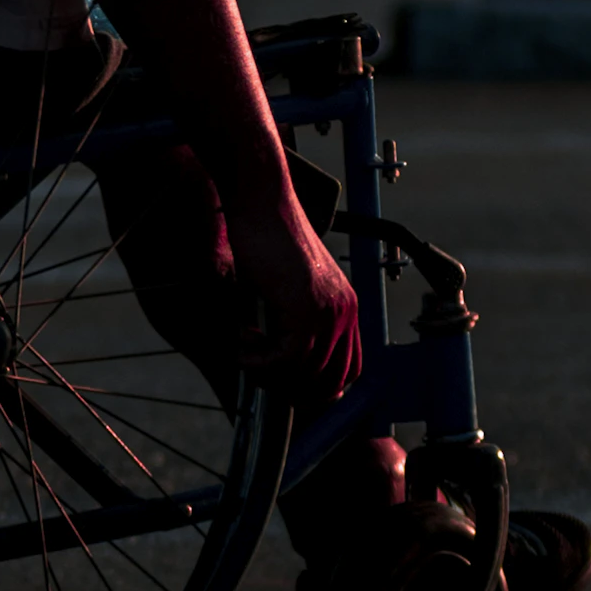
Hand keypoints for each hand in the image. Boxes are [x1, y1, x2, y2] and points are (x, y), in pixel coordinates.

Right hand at [226, 190, 361, 411]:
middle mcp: (345, 311)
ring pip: (304, 373)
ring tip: (244, 348)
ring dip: (267, 372)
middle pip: (330, 381)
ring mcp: (329, 311)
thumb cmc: (266, 238)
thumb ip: (293, 321)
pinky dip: (258, 361)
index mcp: (346, 305)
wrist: (261, 203)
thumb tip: (281, 364)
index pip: (350, 370)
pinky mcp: (305, 309)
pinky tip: (241, 342)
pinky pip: (285, 359)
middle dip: (291, 388)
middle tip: (258, 371)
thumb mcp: (287, 287)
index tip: (284, 383)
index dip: (319, 387)